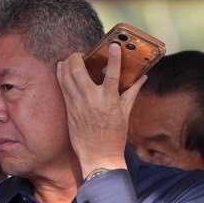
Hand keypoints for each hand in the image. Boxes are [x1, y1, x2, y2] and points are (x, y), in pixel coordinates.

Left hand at [55, 42, 141, 176]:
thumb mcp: (125, 113)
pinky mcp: (69, 110)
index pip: (112, 75)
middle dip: (77, 56)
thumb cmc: (115, 136)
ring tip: (70, 58)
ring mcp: (78, 105)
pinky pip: (62, 87)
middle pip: (78, 70)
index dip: (114, 58)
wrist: (99, 156)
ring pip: (66, 76)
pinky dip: (60, 74)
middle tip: (80, 53)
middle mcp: (92, 101)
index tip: (114, 45)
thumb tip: (143, 77)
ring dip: (67, 63)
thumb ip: (132, 92)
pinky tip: (61, 68)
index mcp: (109, 101)